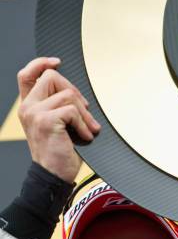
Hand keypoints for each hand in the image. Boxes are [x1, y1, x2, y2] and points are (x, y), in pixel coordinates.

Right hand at [17, 57, 100, 183]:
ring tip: (88, 128)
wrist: (53, 176)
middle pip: (51, 77)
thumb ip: (58, 105)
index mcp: (29, 106)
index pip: (27, 75)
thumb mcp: (57, 125)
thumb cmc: (59, 153)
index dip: (41, 63)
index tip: (57, 62)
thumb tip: (75, 91)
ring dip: (84, 112)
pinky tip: (86, 136)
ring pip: (67, 94)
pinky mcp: (45, 121)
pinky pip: (73, 110)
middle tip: (85, 111)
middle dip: (74, 91)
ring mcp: (34, 113)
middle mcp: (28, 107)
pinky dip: (84, 124)